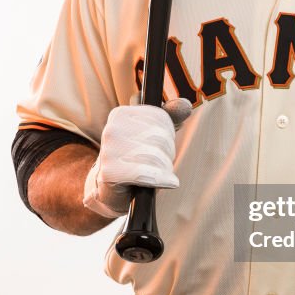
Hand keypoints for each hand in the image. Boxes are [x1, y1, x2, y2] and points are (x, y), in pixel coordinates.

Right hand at [83, 99, 191, 218]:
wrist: (110, 189)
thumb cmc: (136, 159)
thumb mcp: (155, 134)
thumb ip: (171, 116)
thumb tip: (185, 104)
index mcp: (121, 114)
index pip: (161, 117)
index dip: (168, 133)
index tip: (160, 144)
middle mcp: (112, 128)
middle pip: (160, 137)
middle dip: (167, 153)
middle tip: (159, 163)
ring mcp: (109, 150)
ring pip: (155, 156)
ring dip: (164, 169)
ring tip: (158, 174)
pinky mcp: (110, 172)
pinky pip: (146, 173)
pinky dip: (161, 179)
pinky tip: (169, 182)